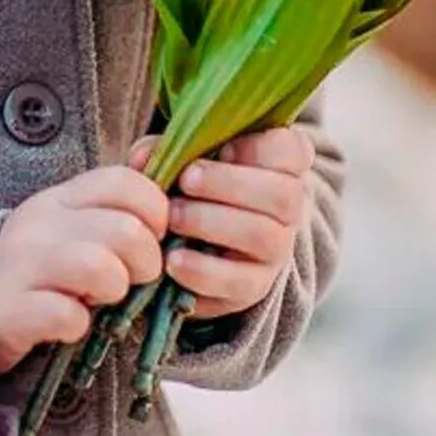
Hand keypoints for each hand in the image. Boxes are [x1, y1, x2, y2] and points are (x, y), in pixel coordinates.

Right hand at [0, 166, 168, 374]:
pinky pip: (67, 316)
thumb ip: (116, 203)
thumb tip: (160, 169)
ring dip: (113, 291)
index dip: (156, 212)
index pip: (124, 181)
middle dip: (146, 263)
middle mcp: (39, 223)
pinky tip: (70, 324)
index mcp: (61, 196)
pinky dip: (78, 325)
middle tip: (130, 278)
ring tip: (100, 298)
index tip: (152, 238)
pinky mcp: (9, 309)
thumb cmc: (45, 267)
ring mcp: (20, 264)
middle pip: (125, 230)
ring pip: (100, 268)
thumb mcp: (75, 224)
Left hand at [126, 125, 312, 322]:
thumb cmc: (192, 190)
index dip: (261, 148)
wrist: (194, 249)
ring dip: (211, 222)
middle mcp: (288, 210)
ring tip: (173, 217)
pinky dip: (203, 270)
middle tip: (186, 180)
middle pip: (283, 195)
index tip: (224, 148)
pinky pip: (239, 282)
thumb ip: (166, 151)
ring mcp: (275, 251)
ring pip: (263, 235)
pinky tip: (173, 259)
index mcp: (279, 167)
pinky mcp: (254, 287)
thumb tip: (142, 157)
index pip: (293, 150)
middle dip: (228, 183)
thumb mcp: (183, 162)